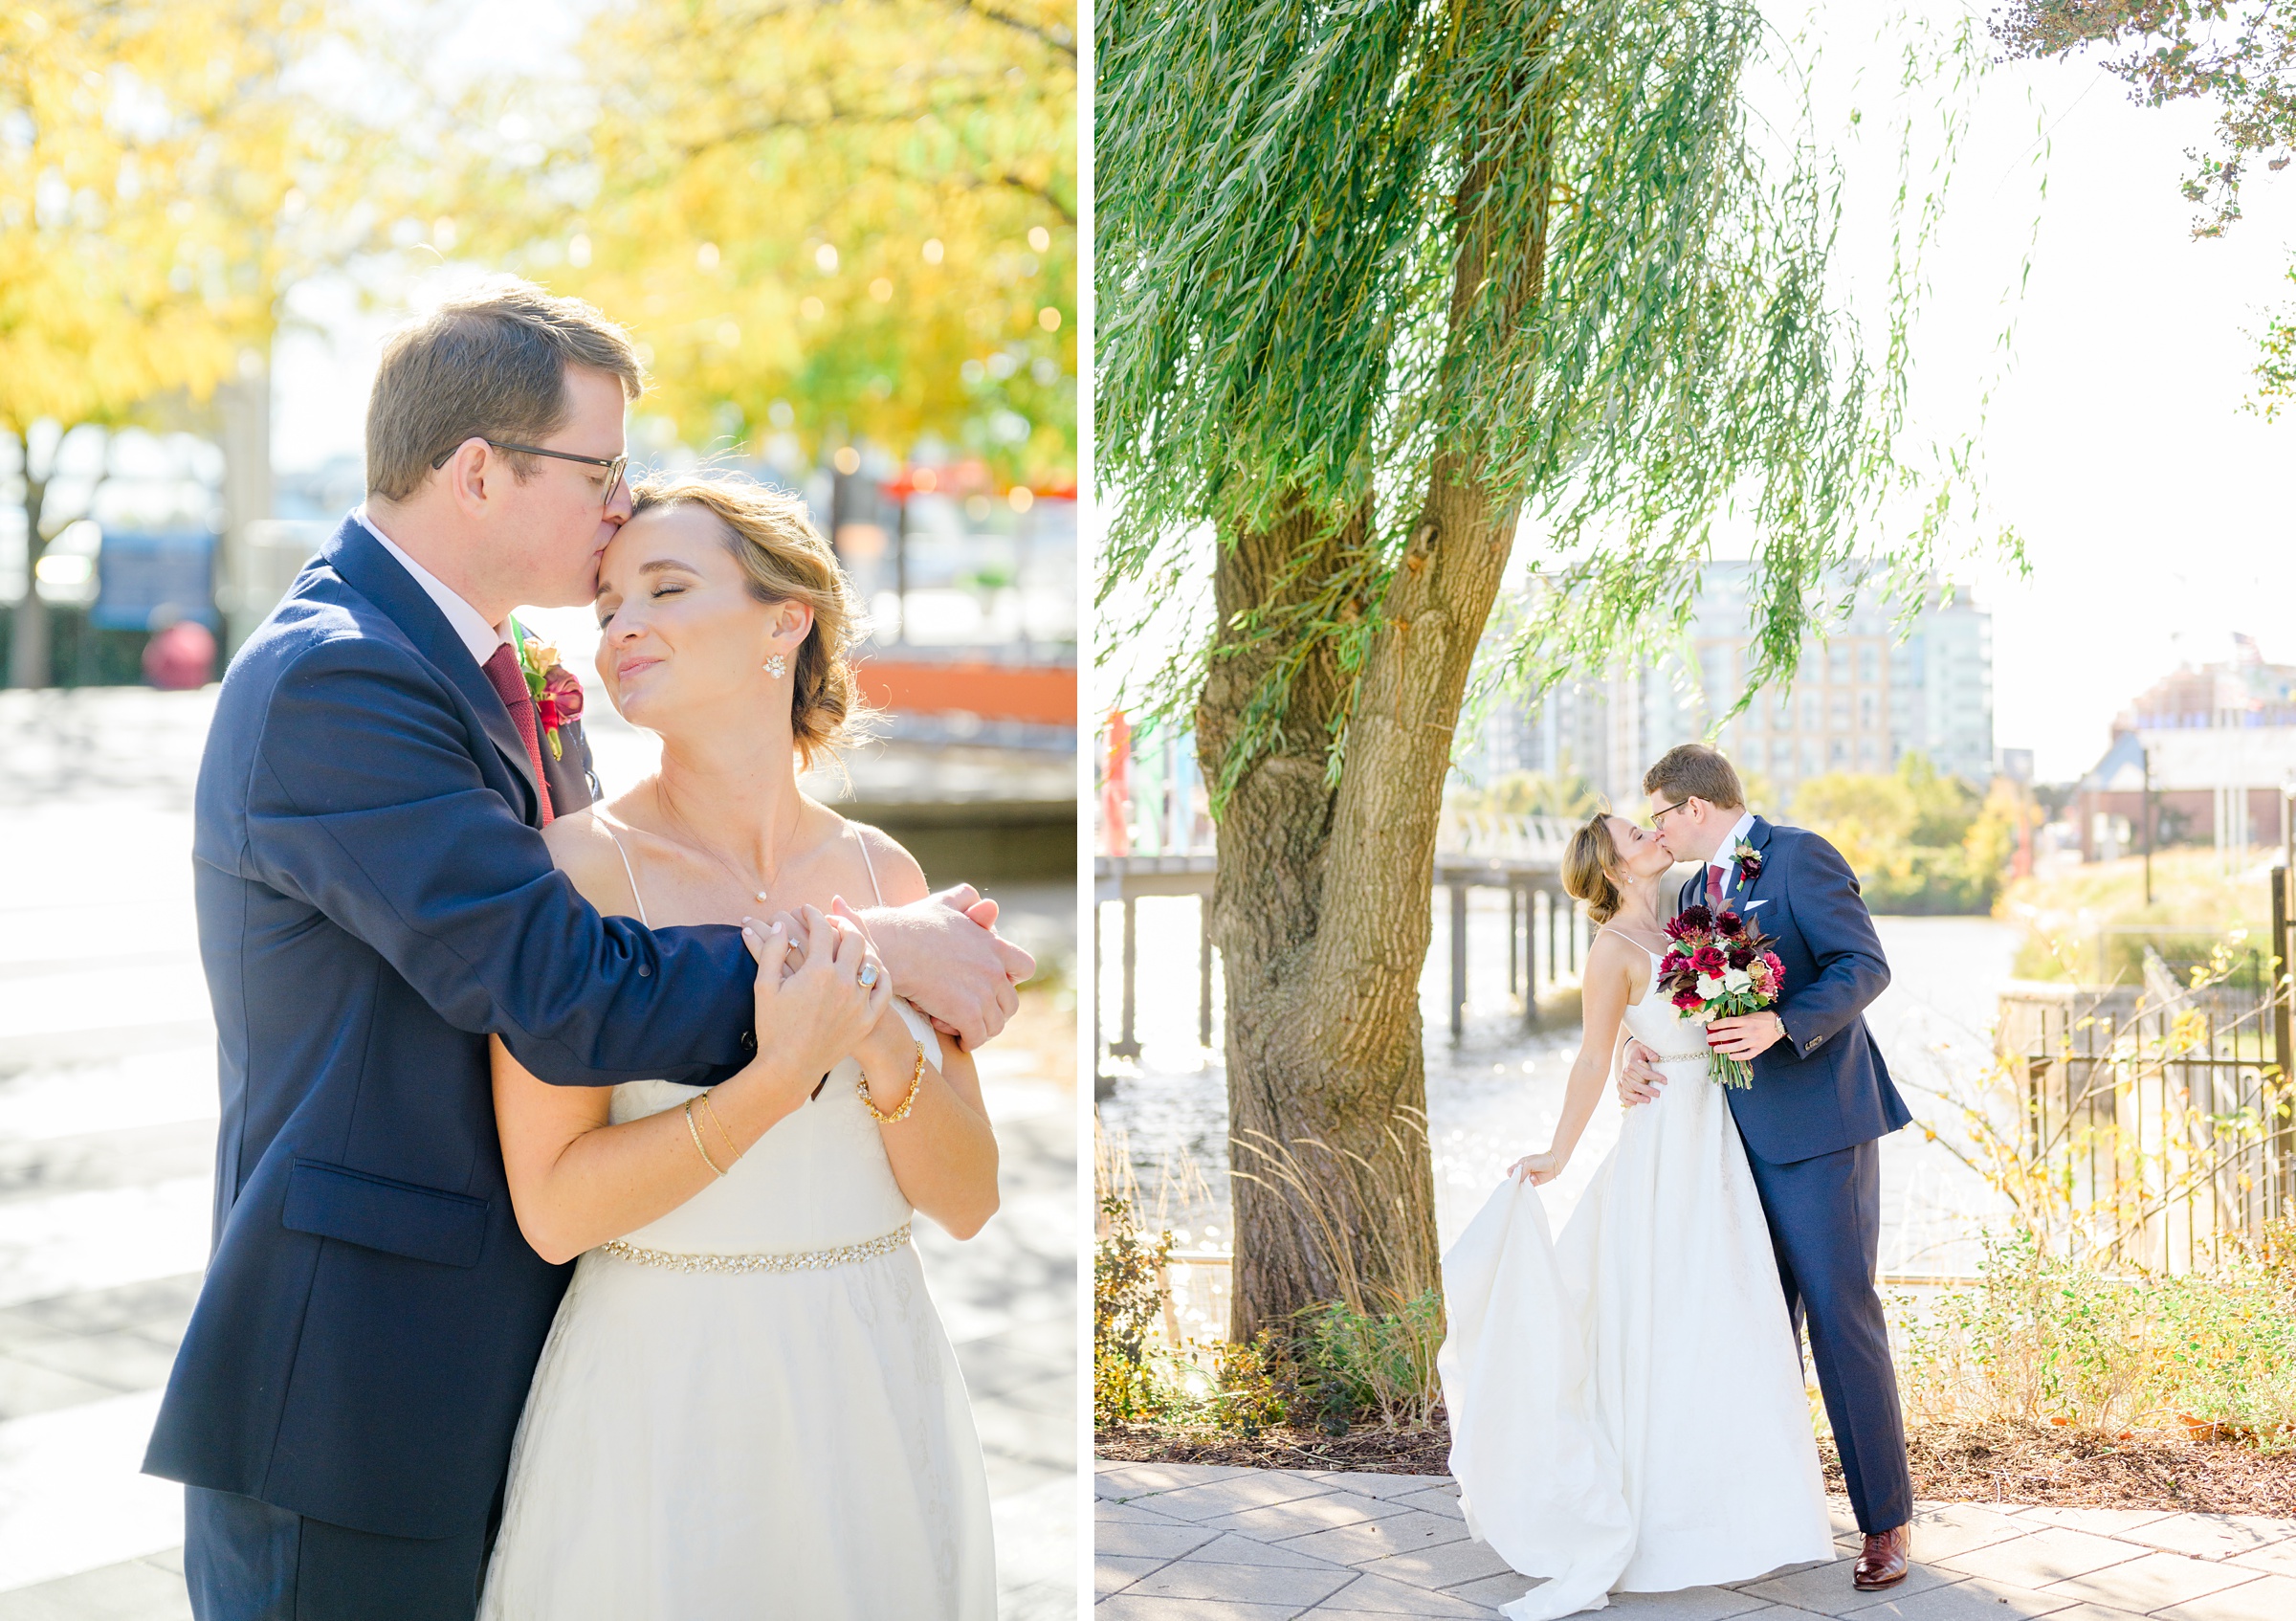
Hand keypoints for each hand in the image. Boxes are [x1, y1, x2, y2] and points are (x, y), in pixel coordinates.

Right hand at [739, 905, 891, 1085]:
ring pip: (872, 959)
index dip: (813, 914)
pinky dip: (879, 972)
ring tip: (850, 942)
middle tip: (831, 922)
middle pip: (853, 938)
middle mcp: (844, 982)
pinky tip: (869, 967)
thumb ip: (770, 951)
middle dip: (841, 923)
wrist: (790, 1067)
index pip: (821, 929)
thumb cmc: (773, 1027)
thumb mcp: (764, 986)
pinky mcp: (868, 1018)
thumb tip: (777, 925)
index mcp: (818, 971)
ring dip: (862, 945)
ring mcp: (860, 1001)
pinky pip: (884, 987)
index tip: (806, 911)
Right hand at [861, 886, 1032, 1049]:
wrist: (891, 947)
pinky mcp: (966, 1014)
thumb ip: (966, 899)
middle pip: (1011, 1003)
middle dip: (994, 1010)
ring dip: (980, 1028)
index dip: (1012, 979)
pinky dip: (967, 1040)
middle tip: (973, 1012)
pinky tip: (953, 1035)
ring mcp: (982, 994)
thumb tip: (985, 903)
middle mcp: (994, 971)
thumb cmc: (912, 925)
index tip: (993, 984)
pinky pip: (977, 1037)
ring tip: (960, 1025)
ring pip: (996, 1024)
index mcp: (994, 946)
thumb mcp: (943, 903)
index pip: (1026, 968)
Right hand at [1508, 1149, 1565, 1185]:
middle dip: (1516, 1181)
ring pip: (1522, 1183)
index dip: (1510, 1174)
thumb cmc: (1541, 1160)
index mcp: (1520, 1164)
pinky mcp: (1534, 1183)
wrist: (1554, 1163)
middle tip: (1520, 1181)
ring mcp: (1529, 1177)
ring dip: (1523, 1184)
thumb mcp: (1528, 1164)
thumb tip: (1518, 1182)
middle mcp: (1523, 1171)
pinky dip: (1529, 1186)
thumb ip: (1522, 1172)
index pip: (1511, 1171)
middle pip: (1516, 1178)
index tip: (1513, 1177)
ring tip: (1529, 1179)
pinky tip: (1533, 1180)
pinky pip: (1528, 1187)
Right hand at [1617, 1038, 1665, 1106]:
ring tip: (1648, 1101)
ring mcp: (1622, 1079)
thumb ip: (1650, 1052)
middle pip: (1636, 1084)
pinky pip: (1621, 1094)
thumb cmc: (1639, 1050)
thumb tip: (1655, 1058)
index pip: (1644, 1073)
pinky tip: (1634, 1104)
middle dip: (1648, 1090)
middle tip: (1658, 1094)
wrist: (1629, 1051)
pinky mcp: (1620, 1084)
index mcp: (1632, 1063)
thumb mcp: (1644, 1047)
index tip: (1665, 1081)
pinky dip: (1626, 1100)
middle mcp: (1625, 1072)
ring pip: (1628, 1091)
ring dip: (1638, 1097)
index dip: (1656, 1077)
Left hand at [1706, 1011, 1785, 1060]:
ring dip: (1725, 1048)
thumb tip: (1722, 1025)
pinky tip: (1730, 1057)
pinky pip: (1748, 1054)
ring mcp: (1755, 1040)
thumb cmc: (1761, 1019)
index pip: (1729, 1022)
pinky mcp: (1759, 1049)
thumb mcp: (1750, 1016)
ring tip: (1716, 1049)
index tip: (1709, 1027)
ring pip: (1737, 1046)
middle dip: (1717, 1037)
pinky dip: (1739, 1057)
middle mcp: (1750, 1030)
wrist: (1779, 1024)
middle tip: (1708, 1039)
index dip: (1718, 1024)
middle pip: (1730, 1034)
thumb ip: (1738, 1021)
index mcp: (1746, 1020)